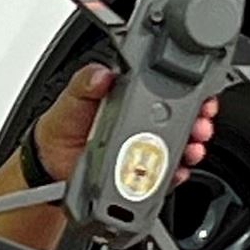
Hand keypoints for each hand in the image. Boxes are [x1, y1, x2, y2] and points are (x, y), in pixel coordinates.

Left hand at [32, 65, 219, 184]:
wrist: (49, 164)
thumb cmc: (62, 126)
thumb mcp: (70, 98)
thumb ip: (85, 83)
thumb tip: (101, 75)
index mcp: (129, 96)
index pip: (165, 89)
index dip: (187, 90)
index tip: (199, 95)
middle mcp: (141, 121)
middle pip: (182, 118)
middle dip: (198, 120)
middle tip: (201, 124)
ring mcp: (143, 147)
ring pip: (179, 146)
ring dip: (192, 147)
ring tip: (192, 148)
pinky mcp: (141, 172)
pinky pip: (166, 174)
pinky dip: (176, 174)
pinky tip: (178, 171)